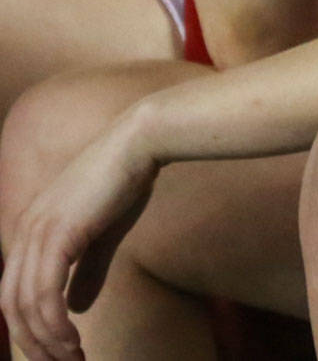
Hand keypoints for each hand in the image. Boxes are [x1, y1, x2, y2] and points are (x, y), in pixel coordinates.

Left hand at [1, 116, 161, 360]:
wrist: (139, 143)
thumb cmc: (126, 181)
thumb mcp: (104, 234)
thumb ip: (87, 271)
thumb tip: (76, 308)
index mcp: (30, 230)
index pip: (14, 292)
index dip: (28, 327)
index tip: (55, 351)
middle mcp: (24, 233)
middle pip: (11, 305)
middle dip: (34, 343)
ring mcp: (37, 233)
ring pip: (25, 305)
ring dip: (47, 340)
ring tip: (72, 358)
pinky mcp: (57, 235)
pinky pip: (45, 293)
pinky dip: (55, 324)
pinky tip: (74, 338)